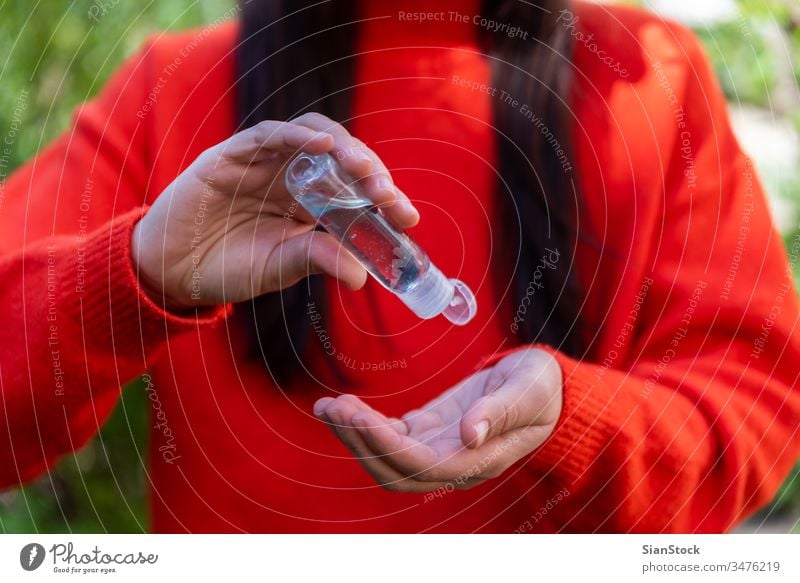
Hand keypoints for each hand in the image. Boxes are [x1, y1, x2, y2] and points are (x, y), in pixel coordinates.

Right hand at [131, 112, 418, 308]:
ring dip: (343, 148)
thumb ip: (318, 260)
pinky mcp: (232, 155)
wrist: (175, 273)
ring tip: (365, 171)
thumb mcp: (282, 267)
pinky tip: (322, 145)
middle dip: (370, 173)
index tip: (407, 217)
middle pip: (342, 157)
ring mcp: (264, 161)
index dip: (384, 196)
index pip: (355, 187)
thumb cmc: (231, 267)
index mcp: (310, 201)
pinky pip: (268, 134)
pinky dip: (297, 136)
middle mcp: (292, 175)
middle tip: (388, 197)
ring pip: (312, 136)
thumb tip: (360, 275)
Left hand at [314, 348, 562, 491]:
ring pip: (385, 456)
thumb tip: (471, 433)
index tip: (359, 416)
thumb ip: (501, 411)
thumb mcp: (529, 391)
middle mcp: (452, 463)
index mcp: (477, 460)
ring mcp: (437, 448)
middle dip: (360, 442)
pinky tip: (341, 405)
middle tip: (334, 407)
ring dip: (354, 435)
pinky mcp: (428, 430)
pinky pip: (389, 435)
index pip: (422, 466)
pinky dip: (363, 424)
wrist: (544, 385)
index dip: (387, 446)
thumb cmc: (542, 388)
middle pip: (394, 469)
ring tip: (326, 406)